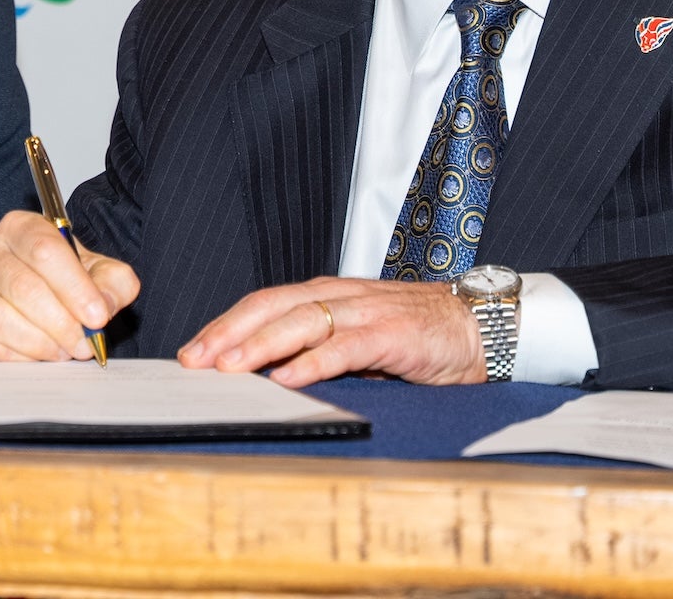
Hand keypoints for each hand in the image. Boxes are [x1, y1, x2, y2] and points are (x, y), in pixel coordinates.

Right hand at [0, 210, 140, 360]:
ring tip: (64, 351)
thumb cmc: (60, 278)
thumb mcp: (97, 270)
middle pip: (23, 286)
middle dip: (60, 322)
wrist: (27, 297)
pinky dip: (21, 357)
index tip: (97, 316)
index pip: (44, 250)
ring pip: (0, 319)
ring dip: (40, 342)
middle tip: (84, 343)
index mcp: (20, 226)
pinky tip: (42, 357)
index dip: (74, 287)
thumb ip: (113, 282)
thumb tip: (104, 303)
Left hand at [177, 276, 483, 387]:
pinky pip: (344, 347)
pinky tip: (288, 378)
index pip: (263, 303)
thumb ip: (318, 350)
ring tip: (229, 368)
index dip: (225, 324)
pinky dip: (313, 362)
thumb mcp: (357, 341)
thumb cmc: (416, 337)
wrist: (479, 327)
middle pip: (270, 306)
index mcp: (326, 295)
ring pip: (300, 321)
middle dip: (228, 332)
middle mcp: (339, 297)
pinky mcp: (391, 335)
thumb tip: (269, 375)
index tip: (193, 352)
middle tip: (194, 361)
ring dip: (260, 345)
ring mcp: (365, 313)